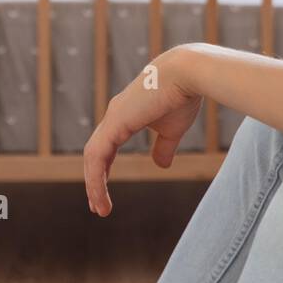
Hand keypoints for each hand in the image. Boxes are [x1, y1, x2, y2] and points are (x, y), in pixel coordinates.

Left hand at [83, 46, 203, 215]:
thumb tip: (160, 165)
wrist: (188, 74)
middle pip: (95, 153)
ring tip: (100, 208)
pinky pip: (97, 156)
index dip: (103, 170)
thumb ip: (164, 146)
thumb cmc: (183, 96)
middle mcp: (115, 115)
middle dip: (94, 181)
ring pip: (93, 157)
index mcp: (125, 115)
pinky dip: (96, 178)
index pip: (105, 147)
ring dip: (94, 185)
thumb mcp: (173, 129)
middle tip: (98, 206)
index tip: (103, 193)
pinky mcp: (115, 122)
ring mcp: (113, 117)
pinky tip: (99, 195)